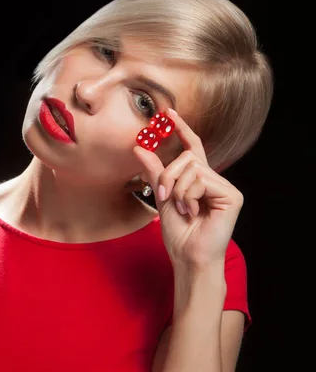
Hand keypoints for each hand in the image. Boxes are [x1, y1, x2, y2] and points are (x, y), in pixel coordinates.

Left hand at [133, 109, 243, 267]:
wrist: (188, 258)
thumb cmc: (179, 234)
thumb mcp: (162, 198)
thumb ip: (155, 173)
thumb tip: (139, 147)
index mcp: (200, 180)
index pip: (193, 147)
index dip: (182, 129)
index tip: (169, 113)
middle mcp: (215, 180)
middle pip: (188, 157)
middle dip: (169, 176)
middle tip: (165, 197)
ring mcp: (225, 187)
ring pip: (192, 168)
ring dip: (178, 190)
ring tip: (182, 209)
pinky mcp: (231, 196)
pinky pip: (201, 181)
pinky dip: (189, 196)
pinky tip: (193, 212)